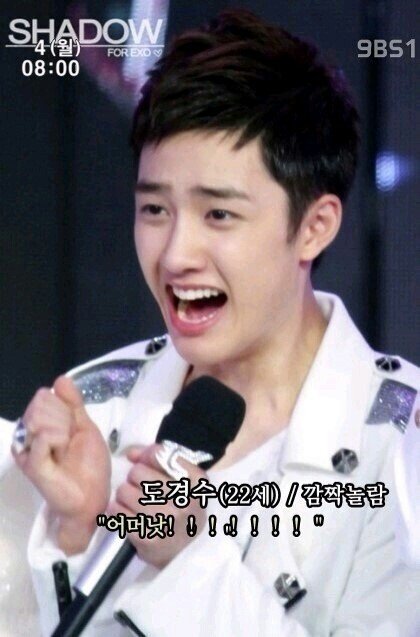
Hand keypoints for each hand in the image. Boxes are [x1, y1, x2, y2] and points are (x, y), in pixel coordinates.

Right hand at [13, 376, 110, 553]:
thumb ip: (73, 403)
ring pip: (39, 416)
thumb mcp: (85, 427)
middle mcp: (28, 435)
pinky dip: (58, 439)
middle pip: (40, 403)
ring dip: (62, 430)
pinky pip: (42, 435)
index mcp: (40, 425)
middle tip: (69, 442)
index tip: (72, 430)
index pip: (45, 395)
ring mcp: (27, 449)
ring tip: (64, 450)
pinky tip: (60, 454)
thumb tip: (60, 379)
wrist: (92, 497)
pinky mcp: (31, 463)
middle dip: (63, 419)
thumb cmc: (90, 465)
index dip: (65, 409)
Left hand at [108, 444, 206, 568]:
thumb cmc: (183, 509)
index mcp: (196, 482)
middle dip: (135, 478)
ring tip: (134, 501)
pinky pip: (118, 512)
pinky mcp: (147, 537)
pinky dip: (117, 510)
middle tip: (141, 488)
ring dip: (125, 495)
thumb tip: (131, 453)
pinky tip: (127, 514)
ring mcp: (165, 520)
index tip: (149, 466)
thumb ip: (159, 460)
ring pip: (124, 491)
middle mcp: (183, 500)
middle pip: (137, 472)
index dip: (148, 457)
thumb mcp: (183, 482)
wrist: (188, 551)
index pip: (161, 455)